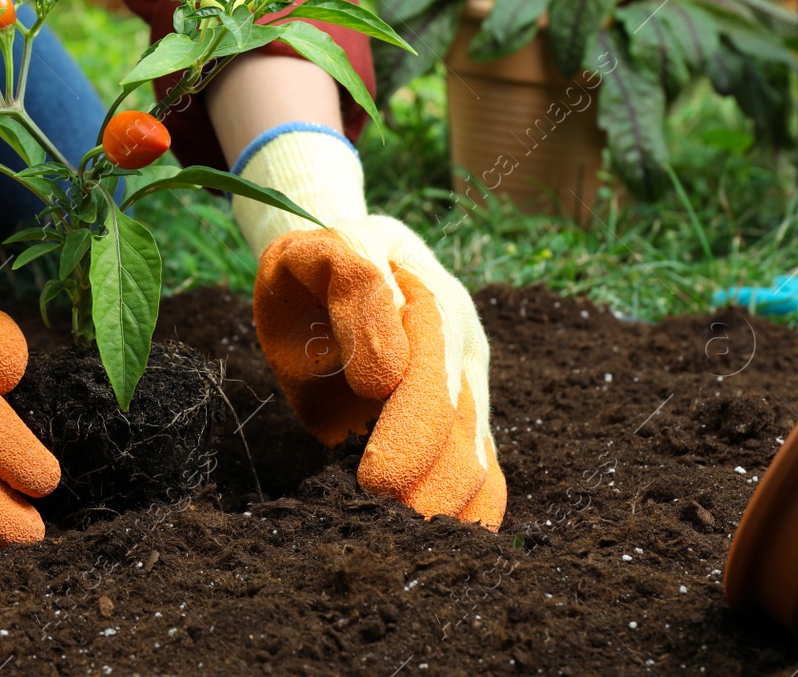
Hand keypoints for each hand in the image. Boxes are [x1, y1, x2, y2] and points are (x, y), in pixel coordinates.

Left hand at [230, 124, 505, 529]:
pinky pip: (483, 470)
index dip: (412, 425)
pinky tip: (452, 545)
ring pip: (478, 454)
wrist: (330, 270)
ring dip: (449, 504)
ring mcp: (467, 383)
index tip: (375, 476)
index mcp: (431, 298)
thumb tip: (388, 371)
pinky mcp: (460, 417)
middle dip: (429, 480)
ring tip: (407, 543)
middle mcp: (461, 344)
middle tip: (384, 525)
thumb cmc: (314, 268)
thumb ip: (354, 287)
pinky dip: (471, 511)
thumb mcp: (316, 253)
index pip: (434, 368)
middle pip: (461, 422)